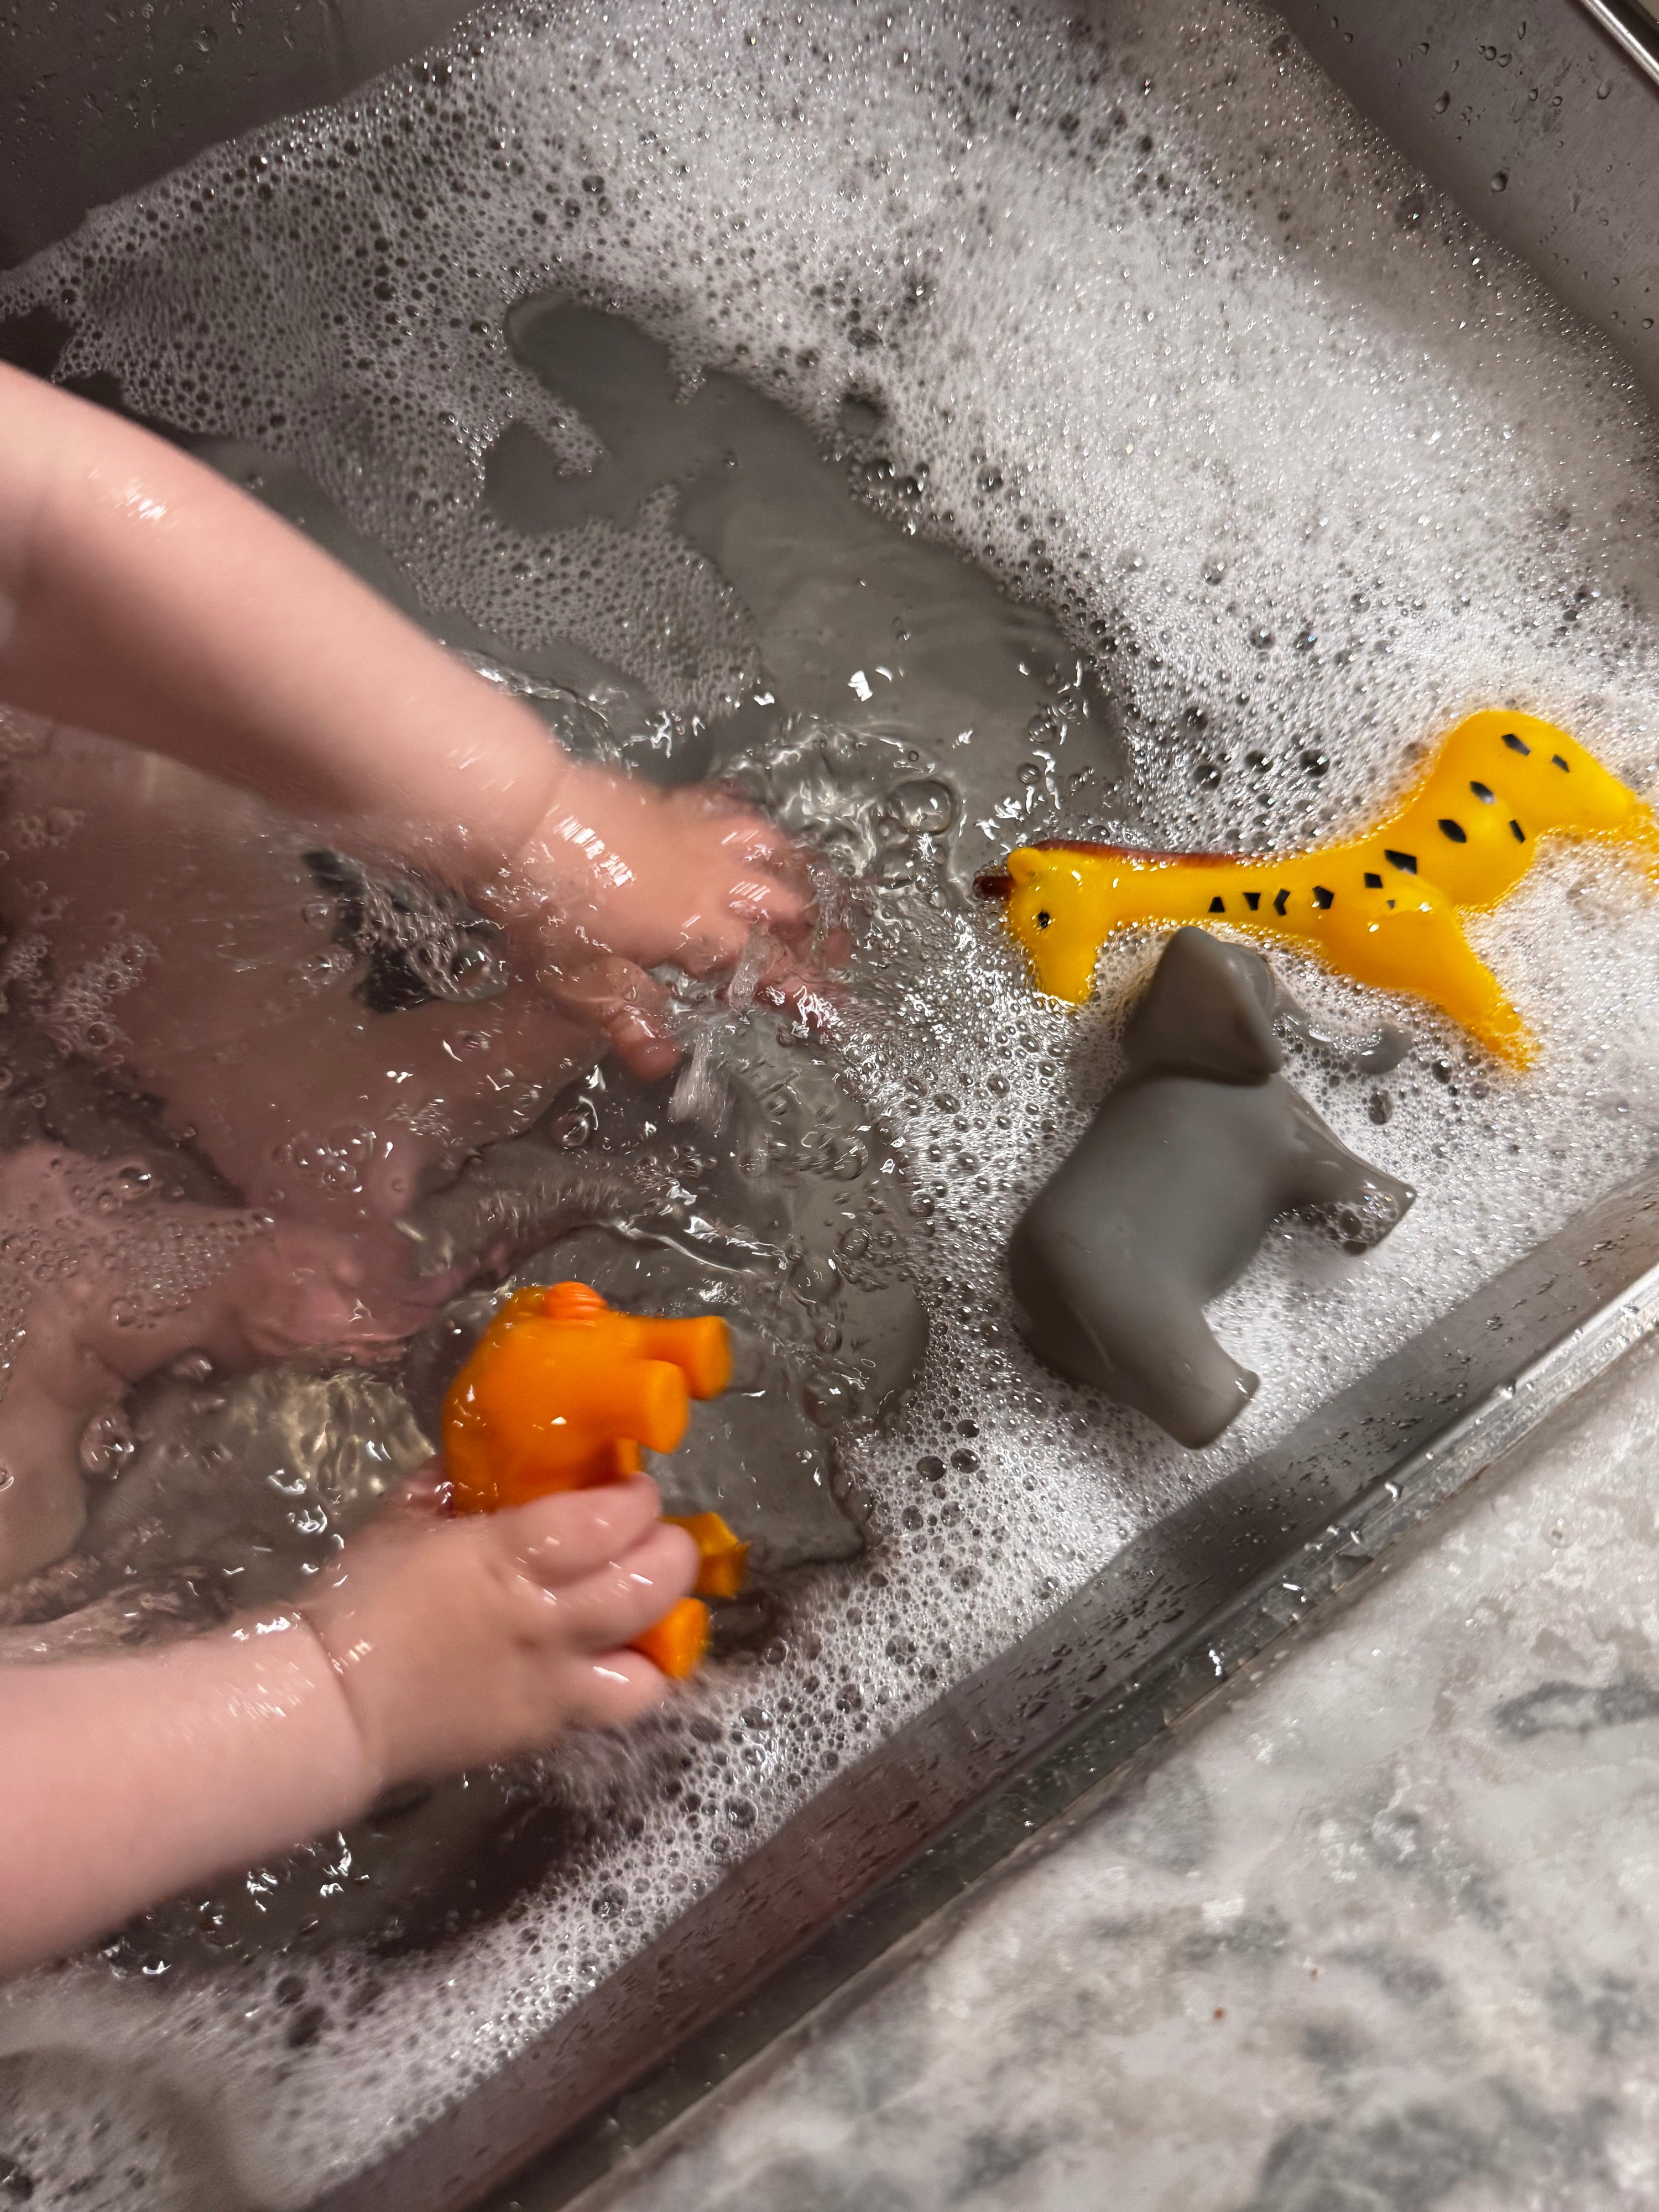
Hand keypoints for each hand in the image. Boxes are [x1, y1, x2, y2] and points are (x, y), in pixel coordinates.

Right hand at [301, 1474, 697, 1788]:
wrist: (328, 1708)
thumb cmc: (356, 1601)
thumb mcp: (400, 1522)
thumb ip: (448, 1489)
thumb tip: (475, 1462)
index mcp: (510, 1558)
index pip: (608, 1522)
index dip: (636, 1501)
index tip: (633, 1490)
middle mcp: (547, 1622)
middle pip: (649, 1586)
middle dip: (671, 1554)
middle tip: (658, 1538)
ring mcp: (552, 1685)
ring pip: (651, 1665)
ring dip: (665, 1628)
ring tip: (650, 1605)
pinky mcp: (544, 1732)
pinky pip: (614, 1708)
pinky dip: (631, 1679)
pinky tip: (617, 1656)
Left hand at [476, 759, 841, 1077]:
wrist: (521, 816)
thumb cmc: (545, 901)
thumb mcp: (578, 983)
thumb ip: (627, 1022)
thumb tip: (660, 1062)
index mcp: (697, 928)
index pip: (770, 965)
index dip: (805, 990)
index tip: (830, 1009)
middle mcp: (711, 878)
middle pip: (789, 905)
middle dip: (819, 936)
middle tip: (830, 958)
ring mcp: (696, 835)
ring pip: (773, 851)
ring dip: (800, 879)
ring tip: (811, 897)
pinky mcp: (674, 804)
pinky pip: (731, 810)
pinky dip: (752, 828)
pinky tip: (752, 834)